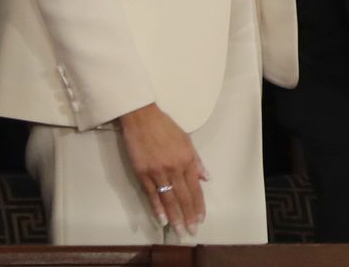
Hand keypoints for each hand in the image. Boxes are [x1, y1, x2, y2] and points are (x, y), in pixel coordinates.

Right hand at [119, 104, 207, 236]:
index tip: (201, 218)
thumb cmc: (165, 127)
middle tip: (191, 231)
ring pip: (168, 198)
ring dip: (174, 216)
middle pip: (183, 196)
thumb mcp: (186, 140)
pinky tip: (162, 219)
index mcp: (187, 159)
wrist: (142, 118)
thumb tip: (206, 178)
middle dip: (188, 215)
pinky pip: (151, 194)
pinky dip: (157, 208)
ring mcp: (158, 171)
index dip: (198, 205)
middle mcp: (174, 167)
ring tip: (179, 230)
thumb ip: (197, 161)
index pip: (195, 188)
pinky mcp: (142, 173)